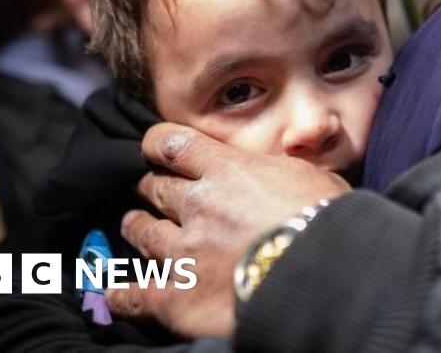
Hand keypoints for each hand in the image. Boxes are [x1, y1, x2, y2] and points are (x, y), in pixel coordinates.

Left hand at [108, 122, 350, 338]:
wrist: (321, 273)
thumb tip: (285, 171)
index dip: (157, 145)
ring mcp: (182, 250)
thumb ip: (283, 172)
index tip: (155, 149)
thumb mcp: (314, 177)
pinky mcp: (175, 295)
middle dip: (152, 188)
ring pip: (141, 231)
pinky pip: (133, 293)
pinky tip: (112, 292)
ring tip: (134, 228)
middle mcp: (197, 203)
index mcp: (228, 170)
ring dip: (137, 228)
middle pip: (155, 188)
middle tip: (153, 193)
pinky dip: (120, 292)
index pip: (173, 144)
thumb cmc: (327, 222)